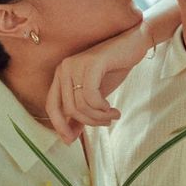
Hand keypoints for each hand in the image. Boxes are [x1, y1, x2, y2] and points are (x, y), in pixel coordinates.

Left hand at [46, 24, 151, 143]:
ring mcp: (76, 64)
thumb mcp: (95, 93)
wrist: (133, 44)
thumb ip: (81, 111)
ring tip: (112, 116)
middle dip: (88, 122)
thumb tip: (70, 137)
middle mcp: (64, 68)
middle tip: (105, 123)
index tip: (71, 140)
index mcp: (61, 75)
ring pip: (81, 105)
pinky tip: (112, 109)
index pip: (51, 106)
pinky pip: (91, 96)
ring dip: (99, 117)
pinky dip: (102, 108)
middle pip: (68, 109)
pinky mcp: (91, 63)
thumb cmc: (113, 68)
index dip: (59, 126)